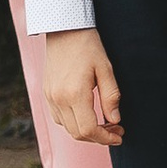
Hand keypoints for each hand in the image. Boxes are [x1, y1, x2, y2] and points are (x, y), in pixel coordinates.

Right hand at [43, 28, 122, 145]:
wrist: (64, 29)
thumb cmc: (88, 46)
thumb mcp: (106, 68)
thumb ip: (111, 96)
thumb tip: (115, 120)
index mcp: (75, 94)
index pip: (89, 130)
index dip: (106, 138)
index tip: (119, 136)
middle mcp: (59, 99)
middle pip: (78, 134)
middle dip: (98, 137)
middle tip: (116, 129)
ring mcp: (50, 97)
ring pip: (67, 128)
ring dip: (86, 132)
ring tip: (105, 123)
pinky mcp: (47, 93)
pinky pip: (59, 118)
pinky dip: (74, 123)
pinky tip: (87, 115)